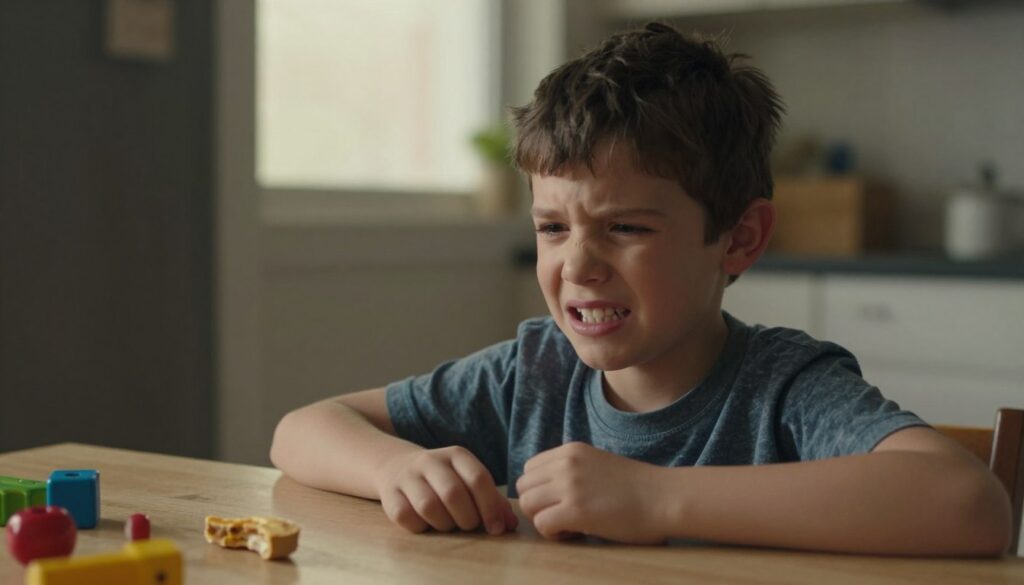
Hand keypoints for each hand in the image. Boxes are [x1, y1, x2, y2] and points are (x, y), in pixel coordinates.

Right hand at [375, 446, 517, 534]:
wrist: (395, 466)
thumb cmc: (443, 479)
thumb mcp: (468, 480)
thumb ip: (492, 500)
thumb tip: (511, 524)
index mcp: (456, 454)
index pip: (478, 478)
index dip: (490, 507)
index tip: (497, 528)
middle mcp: (430, 461)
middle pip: (453, 493)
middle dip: (467, 518)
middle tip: (469, 526)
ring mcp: (407, 476)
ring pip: (429, 506)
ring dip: (444, 524)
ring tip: (448, 524)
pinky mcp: (389, 494)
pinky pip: (406, 516)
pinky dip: (420, 526)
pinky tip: (426, 524)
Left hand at [516, 442, 668, 543]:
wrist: (665, 497)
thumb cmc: (637, 487)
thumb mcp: (597, 463)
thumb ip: (572, 470)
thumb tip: (547, 490)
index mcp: (571, 450)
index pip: (530, 469)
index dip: (540, 490)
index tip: (560, 501)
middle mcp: (566, 463)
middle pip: (523, 487)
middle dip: (536, 506)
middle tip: (561, 516)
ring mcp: (570, 485)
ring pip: (527, 505)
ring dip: (542, 519)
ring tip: (568, 526)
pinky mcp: (576, 510)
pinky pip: (542, 524)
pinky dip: (552, 534)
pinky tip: (575, 533)